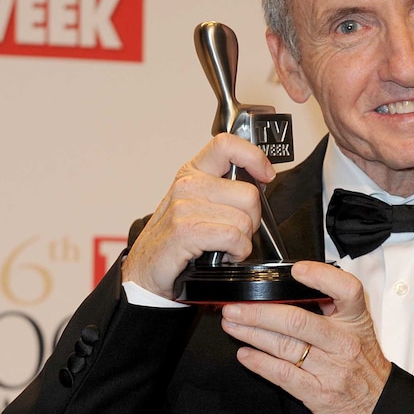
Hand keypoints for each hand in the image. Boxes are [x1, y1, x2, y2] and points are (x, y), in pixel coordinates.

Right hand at [121, 134, 275, 298]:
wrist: (147, 269)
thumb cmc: (176, 239)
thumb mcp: (197, 204)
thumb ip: (224, 189)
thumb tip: (261, 181)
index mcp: (192, 172)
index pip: (226, 145)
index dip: (254, 157)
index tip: (266, 175)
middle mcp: (188, 185)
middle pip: (249, 194)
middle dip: (253, 220)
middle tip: (237, 232)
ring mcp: (184, 207)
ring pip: (244, 220)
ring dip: (243, 241)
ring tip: (226, 246)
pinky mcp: (185, 231)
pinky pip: (233, 237)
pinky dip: (237, 252)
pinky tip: (225, 255)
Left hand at [220, 261, 390, 413]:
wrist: (380, 409)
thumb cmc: (364, 368)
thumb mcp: (360, 331)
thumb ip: (333, 310)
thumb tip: (291, 290)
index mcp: (356, 322)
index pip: (346, 290)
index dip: (321, 276)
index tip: (296, 270)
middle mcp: (344, 343)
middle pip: (298, 321)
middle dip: (259, 312)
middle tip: (235, 307)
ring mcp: (331, 369)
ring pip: (285, 346)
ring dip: (252, 334)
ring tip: (232, 325)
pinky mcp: (319, 393)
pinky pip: (284, 375)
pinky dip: (260, 364)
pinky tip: (245, 355)